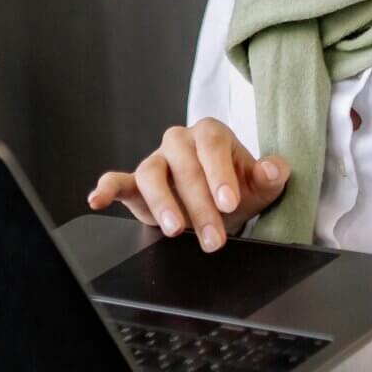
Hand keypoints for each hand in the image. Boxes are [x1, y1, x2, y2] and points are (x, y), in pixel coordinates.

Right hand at [87, 118, 290, 252]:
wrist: (221, 204)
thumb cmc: (239, 189)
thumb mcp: (262, 184)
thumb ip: (272, 174)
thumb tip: (274, 169)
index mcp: (211, 134)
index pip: (212, 147)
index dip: (220, 174)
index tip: (229, 203)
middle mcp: (180, 141)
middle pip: (185, 167)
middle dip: (200, 206)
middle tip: (213, 238)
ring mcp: (156, 160)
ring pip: (152, 174)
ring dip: (162, 203)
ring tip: (175, 229)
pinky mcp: (135, 182)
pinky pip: (118, 180)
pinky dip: (106, 188)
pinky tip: (97, 199)